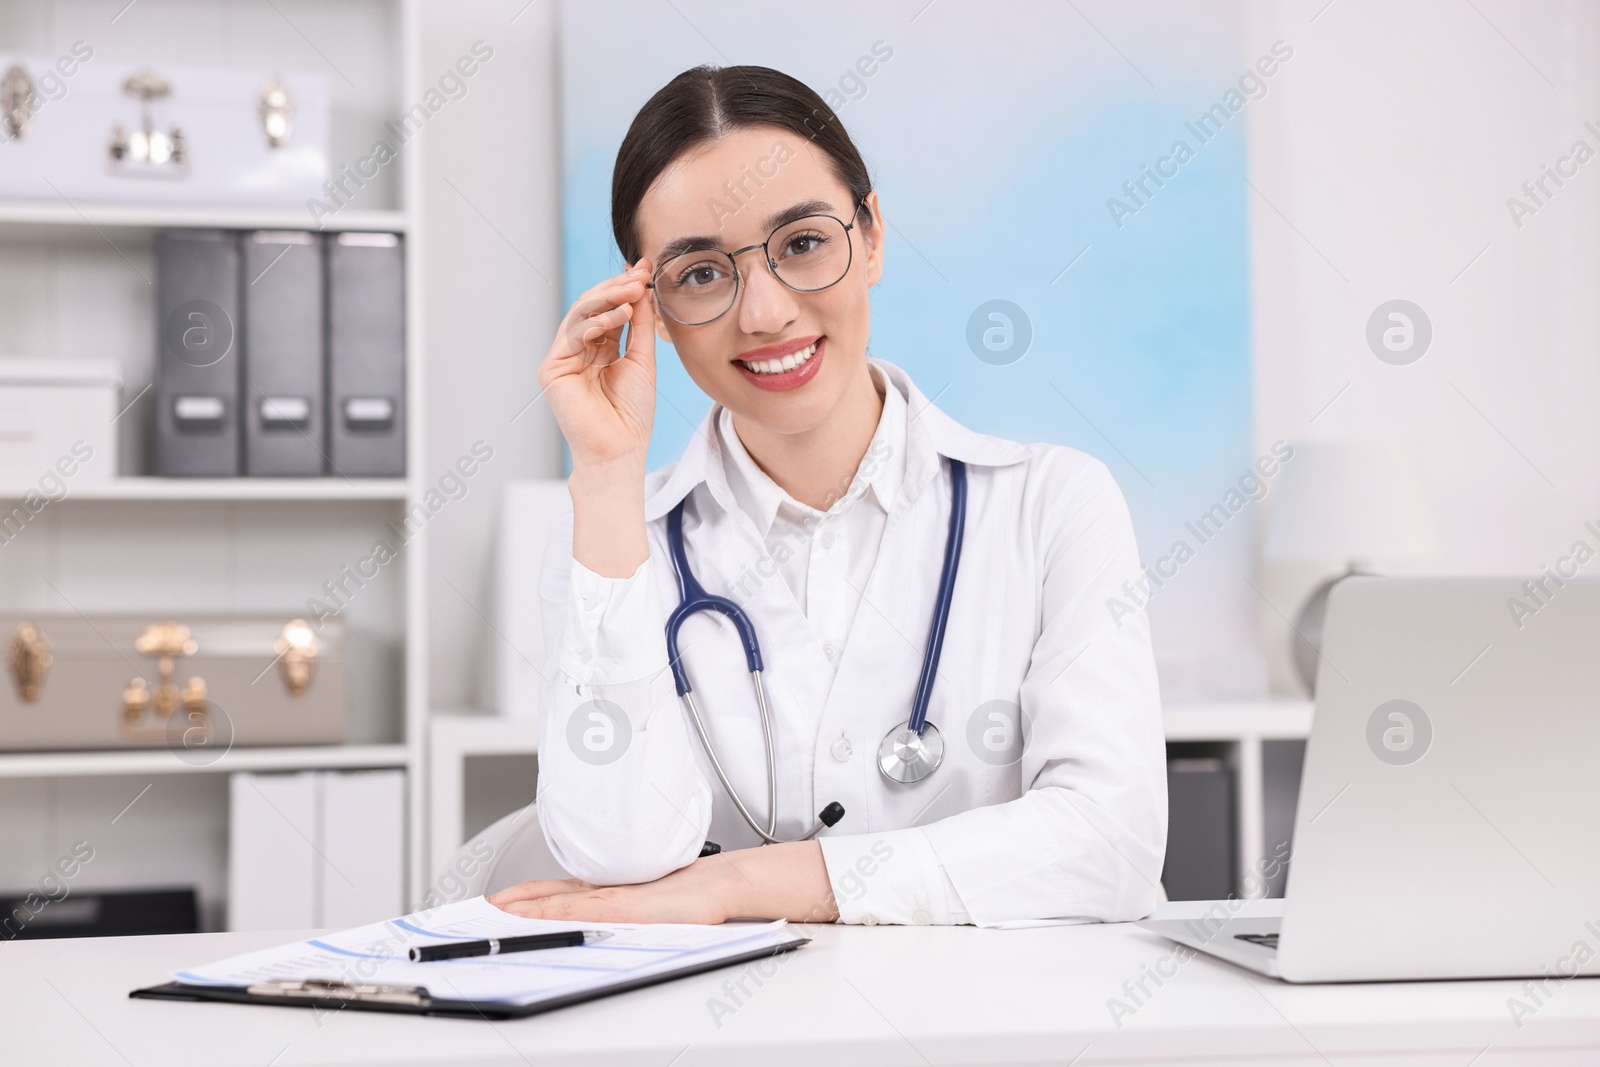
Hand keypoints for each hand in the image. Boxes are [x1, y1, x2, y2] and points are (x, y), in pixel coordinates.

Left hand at [487, 843, 839, 924]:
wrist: (720, 884)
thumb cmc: (696, 893)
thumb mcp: (651, 900)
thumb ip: (628, 903)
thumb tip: (614, 915)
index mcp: (612, 889)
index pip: (560, 891)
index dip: (530, 893)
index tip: (504, 899)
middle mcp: (608, 891)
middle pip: (552, 893)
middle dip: (519, 899)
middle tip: (489, 904)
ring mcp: (615, 898)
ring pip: (560, 902)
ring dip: (528, 907)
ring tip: (500, 910)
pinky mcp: (625, 906)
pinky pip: (582, 911)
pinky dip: (556, 914)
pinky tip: (538, 917)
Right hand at [538, 261, 657, 469]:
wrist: (620, 448)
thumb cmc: (632, 413)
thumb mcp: (642, 360)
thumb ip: (640, 325)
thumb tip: (642, 289)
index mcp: (600, 349)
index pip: (609, 310)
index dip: (626, 288)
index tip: (646, 268)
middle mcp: (578, 351)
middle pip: (592, 306)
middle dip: (616, 287)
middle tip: (639, 274)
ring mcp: (563, 358)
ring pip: (580, 314)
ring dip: (607, 298)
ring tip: (633, 291)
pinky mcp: (552, 368)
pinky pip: (572, 333)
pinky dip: (595, 320)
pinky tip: (619, 315)